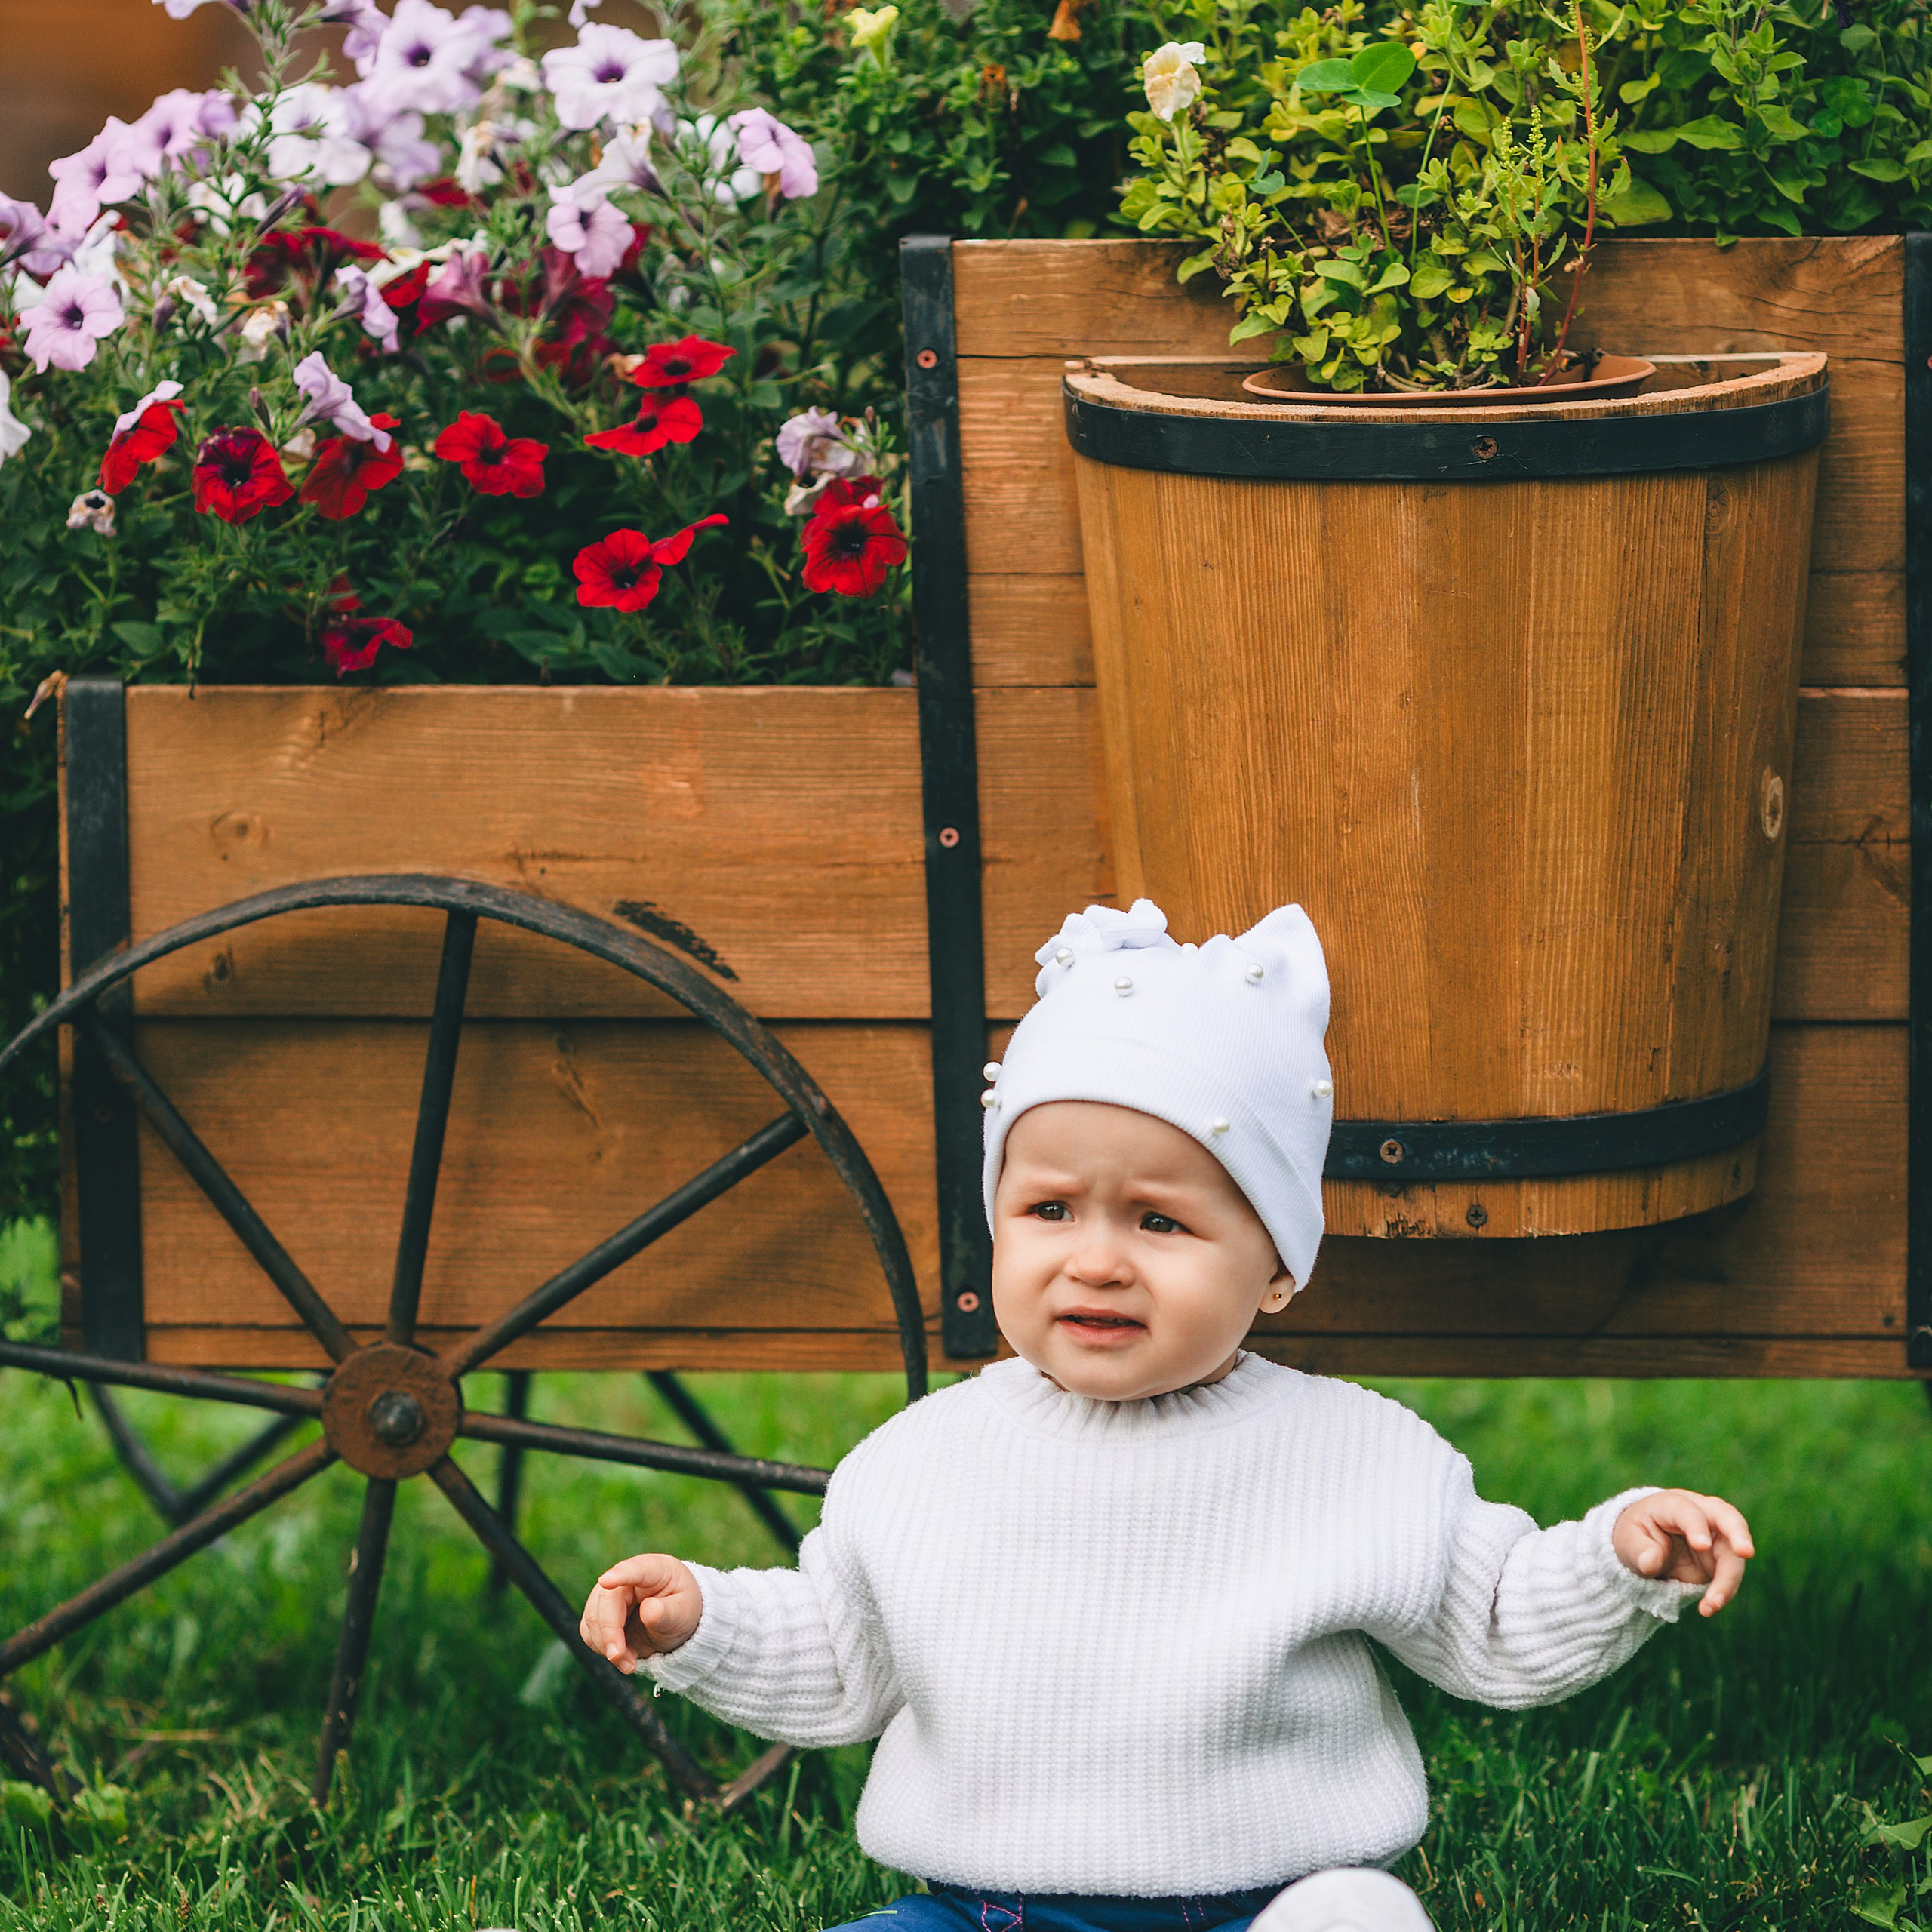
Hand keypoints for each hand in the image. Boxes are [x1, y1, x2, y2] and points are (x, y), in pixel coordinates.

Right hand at [579, 1553, 703, 1671]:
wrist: (673, 1622)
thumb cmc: (681, 1611)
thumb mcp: (682, 1615)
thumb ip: (667, 1613)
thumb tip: (648, 1610)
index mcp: (655, 1570)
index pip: (636, 1569)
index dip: (621, 1575)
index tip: (606, 1581)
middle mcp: (628, 1577)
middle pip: (607, 1601)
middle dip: (609, 1632)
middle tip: (618, 1657)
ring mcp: (610, 1594)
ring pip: (593, 1618)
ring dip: (606, 1645)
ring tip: (630, 1663)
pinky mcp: (599, 1613)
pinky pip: (589, 1631)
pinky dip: (602, 1648)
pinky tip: (623, 1657)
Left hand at [1612, 1490, 1753, 1616]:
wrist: (1646, 1548)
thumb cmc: (1637, 1538)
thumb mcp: (1628, 1543)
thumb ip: (1639, 1552)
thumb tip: (1651, 1562)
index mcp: (1672, 1504)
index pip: (1688, 1510)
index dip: (1696, 1525)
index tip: (1701, 1545)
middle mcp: (1700, 1514)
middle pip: (1727, 1516)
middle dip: (1738, 1533)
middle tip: (1745, 1552)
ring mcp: (1715, 1537)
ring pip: (1733, 1552)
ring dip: (1729, 1579)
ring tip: (1712, 1603)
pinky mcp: (1722, 1559)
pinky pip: (1730, 1574)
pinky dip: (1724, 1591)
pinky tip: (1708, 1608)